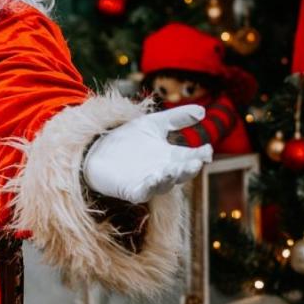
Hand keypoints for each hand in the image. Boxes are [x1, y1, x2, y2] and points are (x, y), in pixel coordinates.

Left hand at [82, 105, 212, 203]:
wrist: (96, 148)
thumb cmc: (128, 137)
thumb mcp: (153, 123)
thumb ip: (176, 118)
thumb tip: (202, 111)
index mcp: (170, 157)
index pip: (190, 157)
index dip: (200, 155)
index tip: (207, 149)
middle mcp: (163, 171)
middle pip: (180, 173)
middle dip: (188, 169)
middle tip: (196, 162)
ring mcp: (147, 182)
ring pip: (164, 185)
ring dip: (170, 178)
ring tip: (173, 170)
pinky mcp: (131, 190)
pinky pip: (142, 192)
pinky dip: (149, 187)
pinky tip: (153, 178)